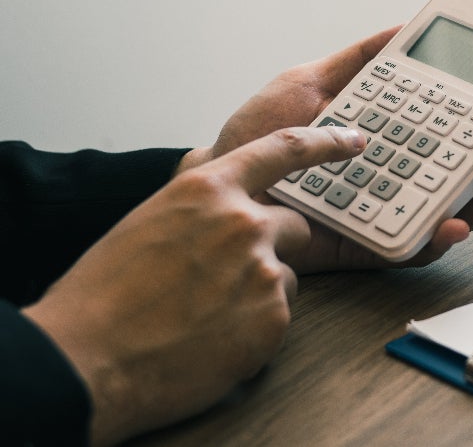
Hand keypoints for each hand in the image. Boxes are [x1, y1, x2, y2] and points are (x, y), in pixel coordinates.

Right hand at [22, 126, 366, 445]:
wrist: (91, 360)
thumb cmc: (106, 295)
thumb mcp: (148, 223)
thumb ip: (197, 205)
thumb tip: (218, 192)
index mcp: (206, 189)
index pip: (283, 150)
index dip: (325, 142)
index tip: (354, 140)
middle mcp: (242, 222)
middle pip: (293, 225)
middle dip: (271, 247)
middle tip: (223, 278)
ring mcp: (263, 269)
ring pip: (287, 273)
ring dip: (260, 291)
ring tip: (206, 313)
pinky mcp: (274, 315)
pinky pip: (280, 314)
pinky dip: (256, 327)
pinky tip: (214, 337)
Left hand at [188, 27, 472, 271]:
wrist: (217, 183)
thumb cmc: (257, 138)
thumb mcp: (309, 84)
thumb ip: (357, 61)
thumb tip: (400, 29)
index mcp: (397, 140)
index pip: (460, 133)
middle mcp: (404, 179)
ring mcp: (392, 213)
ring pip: (459, 212)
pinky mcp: (373, 248)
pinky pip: (416, 248)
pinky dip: (440, 237)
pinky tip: (452, 221)